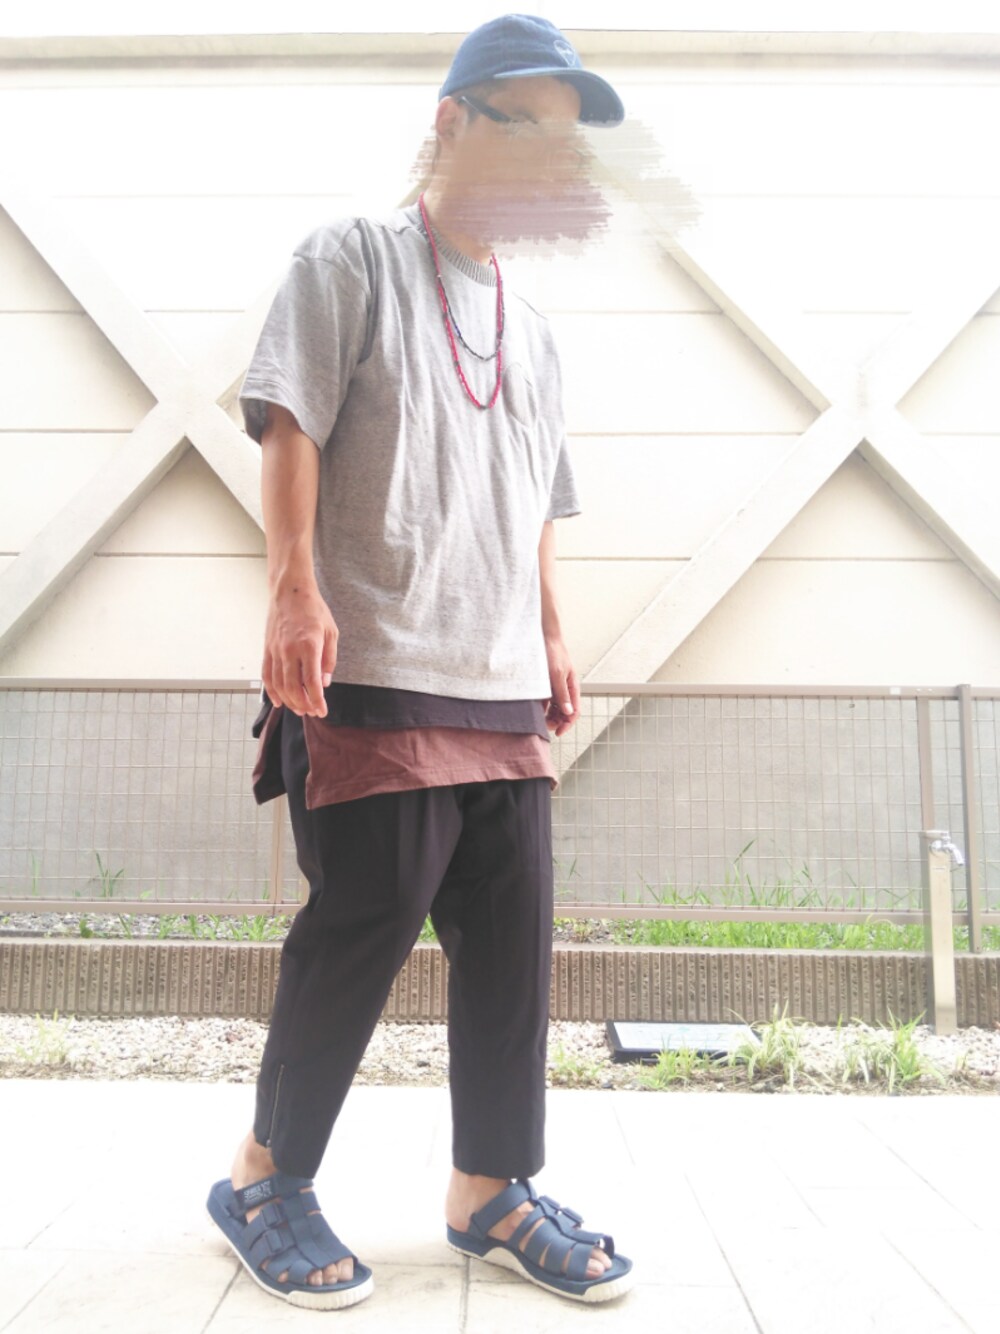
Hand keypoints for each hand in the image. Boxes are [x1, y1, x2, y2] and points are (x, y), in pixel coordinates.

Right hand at [261, 584, 338, 716]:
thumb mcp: (331, 633)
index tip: (322, 711)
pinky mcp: (267, 649)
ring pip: (279, 685)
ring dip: (289, 701)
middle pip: (294, 688)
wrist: (290, 591)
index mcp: (309, 646)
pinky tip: (279, 701)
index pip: (312, 682)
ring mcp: (275, 651)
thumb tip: (325, 683)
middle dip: (303, 705)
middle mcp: (289, 650)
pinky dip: (271, 691)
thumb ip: (329, 660)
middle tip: (312, 712)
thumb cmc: (313, 609)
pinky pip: (267, 675)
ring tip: (300, 709)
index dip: (317, 701)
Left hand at [543, 636, 579, 736]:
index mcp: (572, 688)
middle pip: (564, 713)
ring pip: (554, 709)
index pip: (574, 712)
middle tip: (544, 726)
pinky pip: (544, 701)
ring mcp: (555, 688)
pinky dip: (540, 708)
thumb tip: (568, 712)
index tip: (558, 732)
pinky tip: (533, 709)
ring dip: (548, 716)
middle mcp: (565, 690)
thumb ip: (562, 693)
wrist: (543, 638)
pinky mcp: (545, 686)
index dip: (567, 724)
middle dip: (556, 722)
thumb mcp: (557, 674)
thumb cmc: (553, 652)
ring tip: (538, 720)